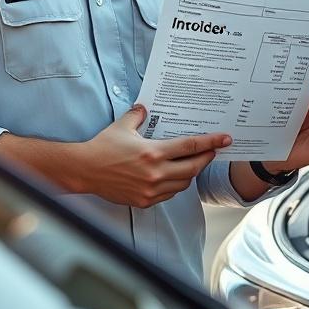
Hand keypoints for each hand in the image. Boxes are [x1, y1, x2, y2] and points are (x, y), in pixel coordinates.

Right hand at [75, 106, 231, 207]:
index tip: (225, 139)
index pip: (190, 147)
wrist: (84, 170)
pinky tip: (173, 177)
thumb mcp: (122, 126)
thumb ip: (138, 115)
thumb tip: (145, 107)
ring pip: (183, 184)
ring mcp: (151, 190)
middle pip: (193, 168)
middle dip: (206, 159)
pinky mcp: (144, 201)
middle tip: (213, 151)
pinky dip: (175, 186)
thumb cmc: (102, 147)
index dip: (211, 143)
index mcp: (153, 152)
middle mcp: (155, 173)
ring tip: (193, 163)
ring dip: (191, 174)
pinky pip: (169, 195)